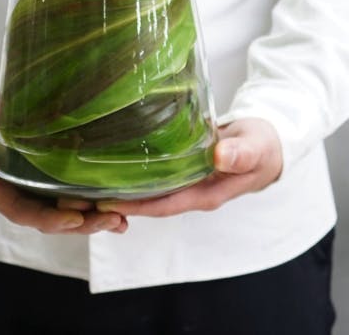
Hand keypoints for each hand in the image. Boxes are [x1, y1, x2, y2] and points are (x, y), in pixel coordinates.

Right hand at [0, 91, 127, 234]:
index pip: (21, 210)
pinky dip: (78, 185)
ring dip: (86, 210)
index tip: (77, 218)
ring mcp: (17, 176)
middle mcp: (5, 187)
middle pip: (46, 213)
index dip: (49, 217)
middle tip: (116, 220)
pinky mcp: (26, 161)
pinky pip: (54, 179)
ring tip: (121, 214)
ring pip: (54, 200)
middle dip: (81, 221)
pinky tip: (103, 184)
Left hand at [94, 118, 282, 216]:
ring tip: (84, 182)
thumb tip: (220, 156)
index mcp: (206, 193)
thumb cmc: (264, 145)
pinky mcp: (182, 168)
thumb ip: (241, 152)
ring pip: (148, 191)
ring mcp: (186, 182)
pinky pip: (153, 176)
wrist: (270, 144)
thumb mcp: (257, 145)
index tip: (104, 202)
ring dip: (120, 188)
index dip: (134, 204)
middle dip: (117, 202)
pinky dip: (132, 173)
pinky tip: (110, 164)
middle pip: (149, 203)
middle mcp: (191, 192)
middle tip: (78, 195)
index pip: (163, 204)